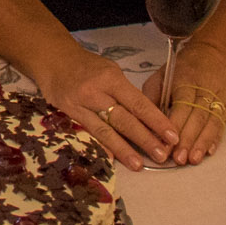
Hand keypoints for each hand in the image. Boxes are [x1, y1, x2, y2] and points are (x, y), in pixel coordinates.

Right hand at [40, 45, 177, 171]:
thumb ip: (126, 93)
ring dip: (124, 149)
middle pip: (124, 119)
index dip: (156, 121)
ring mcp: (80, 105)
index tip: (172, 136)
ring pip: (105, 130)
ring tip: (138, 165)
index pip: (138, 103)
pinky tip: (111, 159)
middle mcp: (96, 92)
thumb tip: (147, 117)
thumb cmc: (87, 65)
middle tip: (162, 155)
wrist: (53, 59)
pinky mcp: (69, 114)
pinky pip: (88, 132)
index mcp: (111, 79)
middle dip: (145, 139)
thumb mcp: (110, 71)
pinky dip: (101, 146)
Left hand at [141, 40, 225, 164]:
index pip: (181, 106)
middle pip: (197, 117)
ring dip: (202, 143)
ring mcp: (219, 98)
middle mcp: (204, 90)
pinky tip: (208, 152)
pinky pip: (222, 124)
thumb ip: (152, 97)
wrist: (214, 53)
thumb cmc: (181, 67)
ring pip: (212, 123)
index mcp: (186, 80)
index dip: (173, 127)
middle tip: (178, 159)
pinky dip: (215, 139)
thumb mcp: (161, 75)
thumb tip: (145, 123)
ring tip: (192, 160)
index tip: (164, 145)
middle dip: (187, 140)